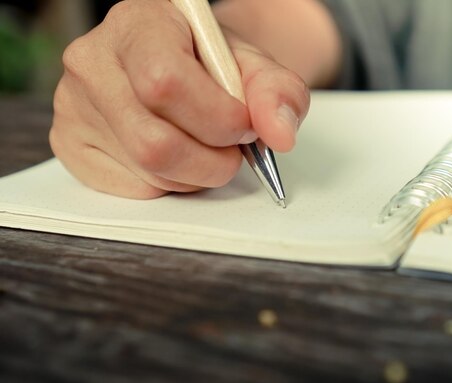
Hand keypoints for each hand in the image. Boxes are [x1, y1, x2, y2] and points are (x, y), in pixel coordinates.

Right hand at [50, 0, 309, 198]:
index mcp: (138, 24)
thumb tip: (280, 135)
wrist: (185, 67)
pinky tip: (177, 158)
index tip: (243, 126)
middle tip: (231, 149)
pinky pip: (130, 188)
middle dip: (212, 160)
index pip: (165, 83)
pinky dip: (168, 184)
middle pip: (154, 142)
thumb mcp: (254, 67)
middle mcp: (92, 60)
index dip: (216, 118)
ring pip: (146, 170)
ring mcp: (73, 105)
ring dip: (195, 175)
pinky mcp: (69, 143)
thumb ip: (277, 93)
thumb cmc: (214, 65)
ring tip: (206, 150)